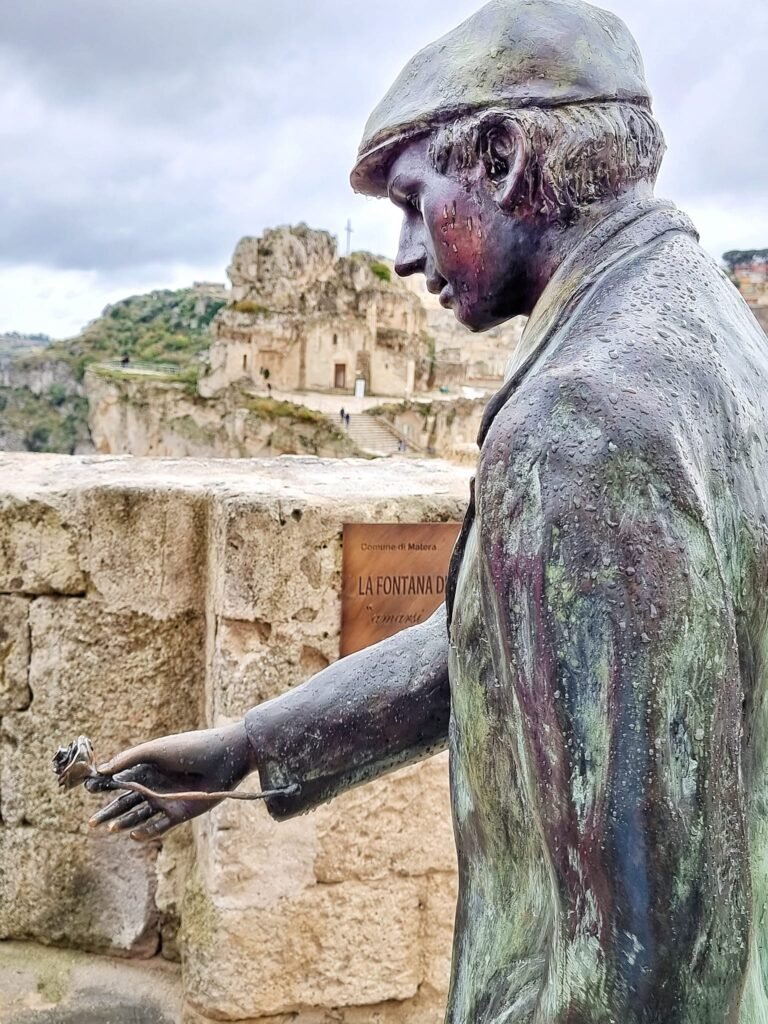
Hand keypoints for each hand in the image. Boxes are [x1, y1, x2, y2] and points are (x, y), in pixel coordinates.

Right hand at [86, 722, 252, 840]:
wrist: (225, 757)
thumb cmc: (191, 747)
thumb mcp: (156, 749)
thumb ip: (128, 759)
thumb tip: (100, 769)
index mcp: (147, 767)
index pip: (119, 779)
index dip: (103, 786)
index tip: (86, 790)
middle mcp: (154, 785)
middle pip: (126, 801)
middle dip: (108, 812)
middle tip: (91, 823)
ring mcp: (166, 800)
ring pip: (139, 816)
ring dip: (123, 823)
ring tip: (108, 829)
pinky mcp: (180, 813)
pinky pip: (159, 826)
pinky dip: (145, 832)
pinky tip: (133, 834)